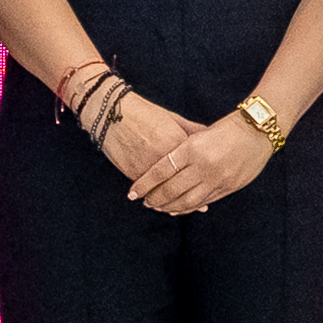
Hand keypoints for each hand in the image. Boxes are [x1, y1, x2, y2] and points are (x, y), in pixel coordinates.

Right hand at [90, 88, 198, 203]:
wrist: (112, 114)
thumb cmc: (145, 114)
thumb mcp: (173, 118)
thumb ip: (192, 130)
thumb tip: (209, 136)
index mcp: (180, 142)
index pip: (198, 165)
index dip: (204, 177)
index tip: (210, 186)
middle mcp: (167, 158)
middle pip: (184, 183)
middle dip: (193, 196)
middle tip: (200, 206)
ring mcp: (151, 168)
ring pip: (166, 192)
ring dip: (172, 202)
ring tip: (179, 208)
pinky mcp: (135, 174)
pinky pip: (148, 191)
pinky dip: (153, 197)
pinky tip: (158, 204)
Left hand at [122, 95, 272, 216]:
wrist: (259, 131)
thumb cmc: (227, 128)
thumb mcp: (201, 132)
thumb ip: (183, 148)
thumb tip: (161, 164)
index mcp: (192, 148)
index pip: (161, 171)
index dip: (144, 184)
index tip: (133, 193)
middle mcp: (203, 165)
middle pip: (171, 189)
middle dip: (155, 198)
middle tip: (144, 202)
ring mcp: (216, 178)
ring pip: (186, 200)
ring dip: (169, 207)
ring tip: (158, 207)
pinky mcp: (228, 187)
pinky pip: (203, 202)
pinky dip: (188, 207)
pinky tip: (178, 209)